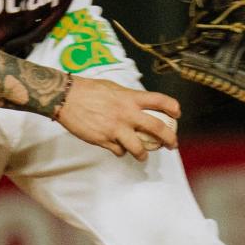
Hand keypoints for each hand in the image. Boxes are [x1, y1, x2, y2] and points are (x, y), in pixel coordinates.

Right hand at [54, 77, 181, 160]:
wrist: (66, 97)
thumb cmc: (88, 90)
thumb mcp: (113, 88)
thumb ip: (128, 98)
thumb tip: (139, 104)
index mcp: (130, 98)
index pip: (159, 101)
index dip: (173, 107)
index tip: (177, 113)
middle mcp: (127, 114)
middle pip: (157, 128)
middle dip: (169, 139)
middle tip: (172, 144)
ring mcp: (116, 129)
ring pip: (139, 148)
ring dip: (143, 154)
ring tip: (143, 156)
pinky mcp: (104, 140)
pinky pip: (118, 151)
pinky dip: (120, 151)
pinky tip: (118, 148)